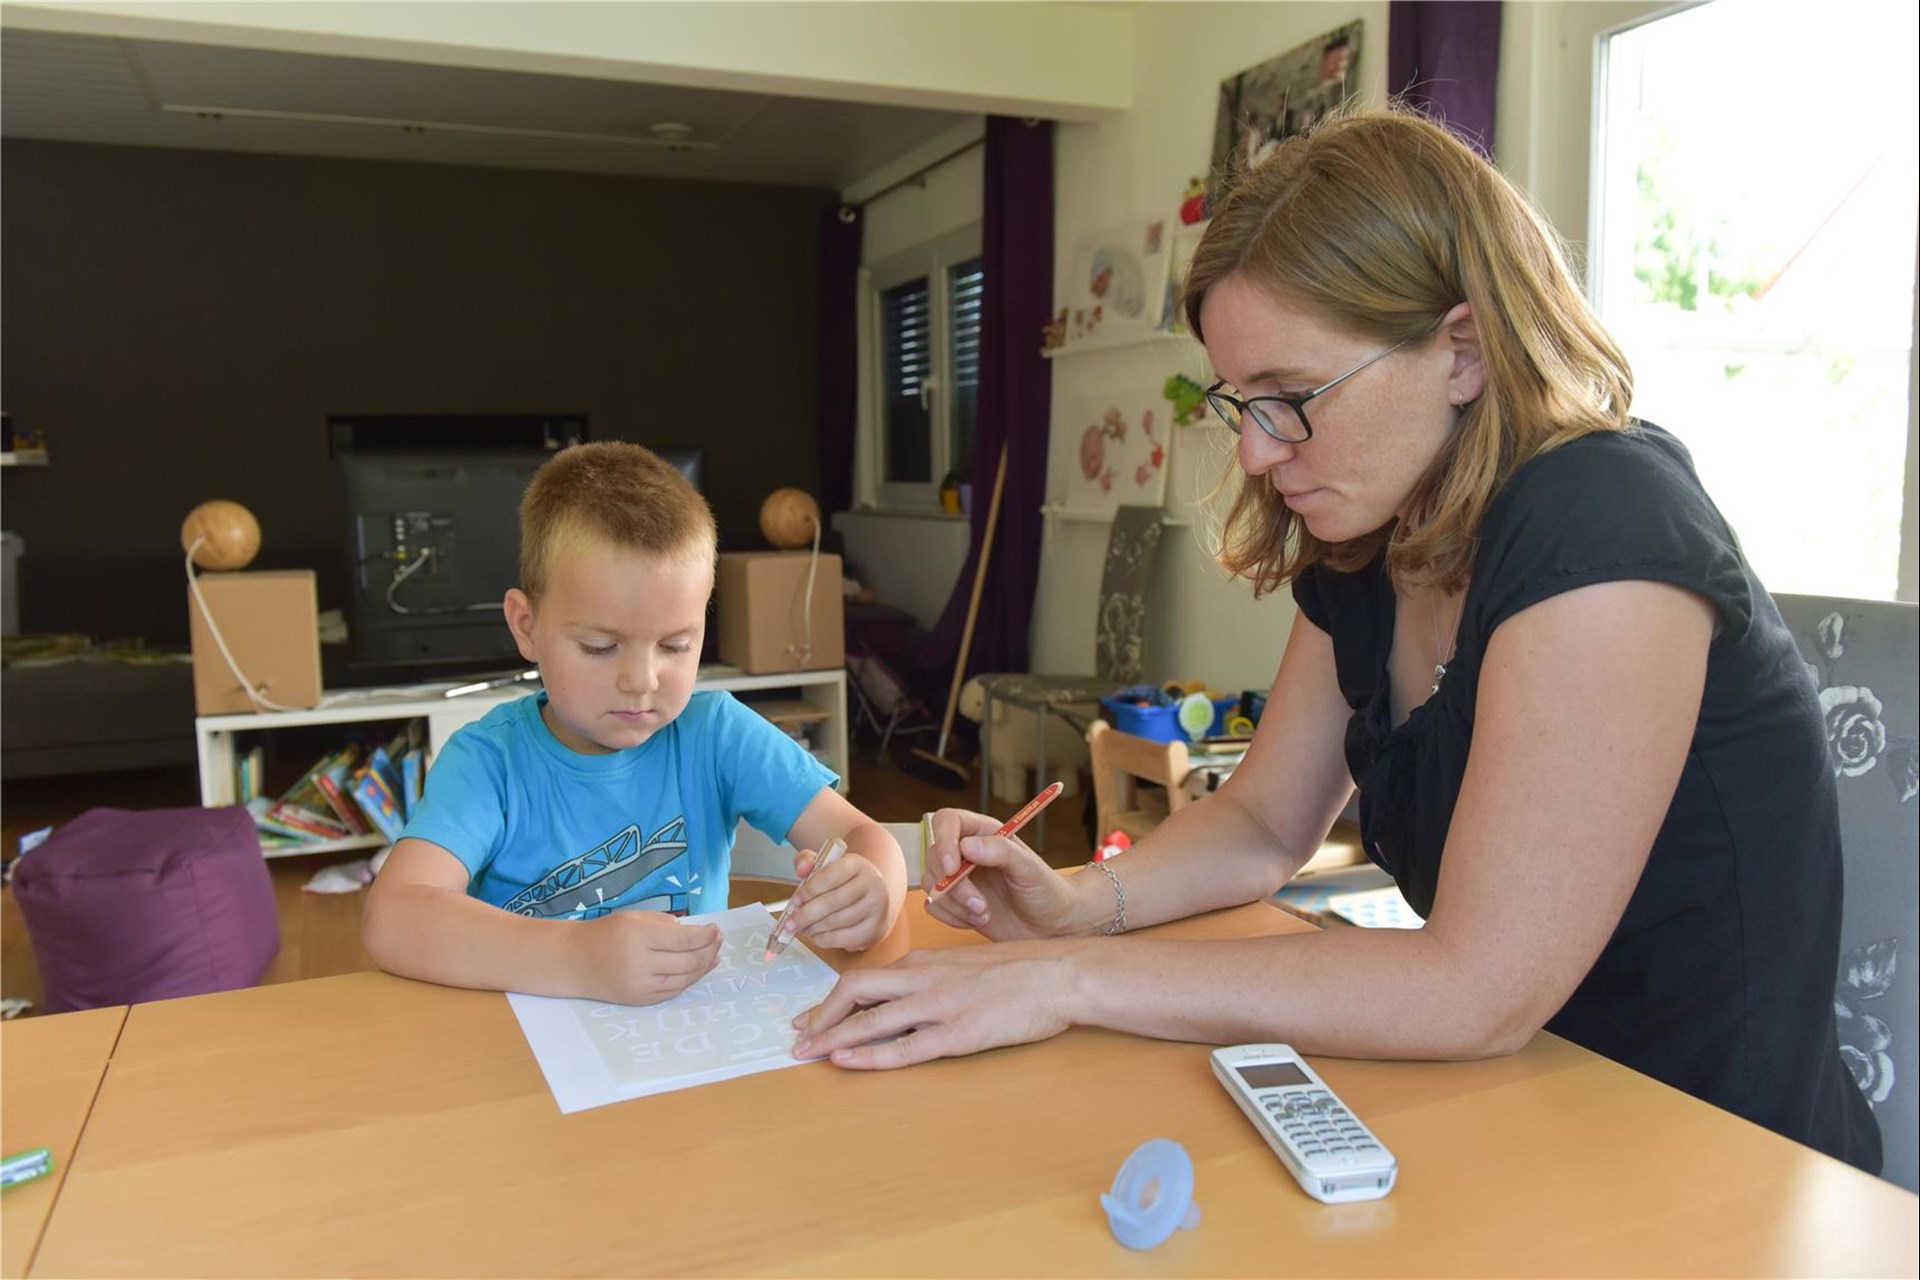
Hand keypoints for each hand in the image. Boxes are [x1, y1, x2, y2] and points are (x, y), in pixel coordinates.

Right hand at [574, 910, 720, 1005]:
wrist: (573, 961)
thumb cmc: (604, 934)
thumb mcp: (633, 916)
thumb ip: (664, 923)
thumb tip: (694, 934)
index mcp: (638, 936)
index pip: (684, 939)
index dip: (705, 935)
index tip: (716, 929)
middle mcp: (639, 963)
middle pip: (688, 961)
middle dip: (709, 950)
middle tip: (718, 940)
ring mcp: (639, 986)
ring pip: (684, 979)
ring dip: (703, 968)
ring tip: (714, 955)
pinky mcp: (639, 1000)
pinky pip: (672, 992)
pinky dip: (688, 981)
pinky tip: (697, 970)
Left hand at [788, 845, 891, 951]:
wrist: (873, 899)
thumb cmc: (845, 883)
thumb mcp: (827, 866)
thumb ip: (808, 862)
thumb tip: (802, 868)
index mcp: (857, 864)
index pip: (831, 875)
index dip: (809, 890)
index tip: (795, 900)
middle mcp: (872, 883)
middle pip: (833, 901)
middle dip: (807, 914)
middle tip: (791, 922)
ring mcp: (876, 907)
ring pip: (838, 921)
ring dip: (814, 928)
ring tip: (802, 928)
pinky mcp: (875, 928)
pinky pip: (844, 938)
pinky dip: (825, 939)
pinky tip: (816, 935)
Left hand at [789, 941, 1074, 1068]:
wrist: (1060, 973)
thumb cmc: (1019, 971)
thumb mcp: (964, 965)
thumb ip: (932, 978)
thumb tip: (903, 997)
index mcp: (924, 960)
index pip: (865, 978)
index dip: (831, 1000)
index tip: (810, 1018)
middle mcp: (923, 978)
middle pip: (854, 990)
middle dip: (820, 1016)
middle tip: (797, 1037)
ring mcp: (939, 1005)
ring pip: (870, 1019)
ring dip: (832, 1037)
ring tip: (805, 1055)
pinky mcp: (958, 1033)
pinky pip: (904, 1047)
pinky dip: (869, 1055)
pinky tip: (846, 1061)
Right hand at [921, 807, 1077, 939]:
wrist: (1051, 926)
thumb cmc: (1046, 892)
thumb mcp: (1030, 869)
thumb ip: (1001, 852)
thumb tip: (966, 846)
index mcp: (985, 833)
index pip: (947, 822)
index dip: (943, 841)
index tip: (952, 868)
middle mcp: (967, 852)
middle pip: (934, 856)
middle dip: (954, 886)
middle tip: (981, 905)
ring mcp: (958, 878)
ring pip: (931, 884)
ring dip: (955, 905)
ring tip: (985, 915)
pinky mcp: (954, 902)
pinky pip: (933, 906)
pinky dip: (951, 917)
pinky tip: (977, 921)